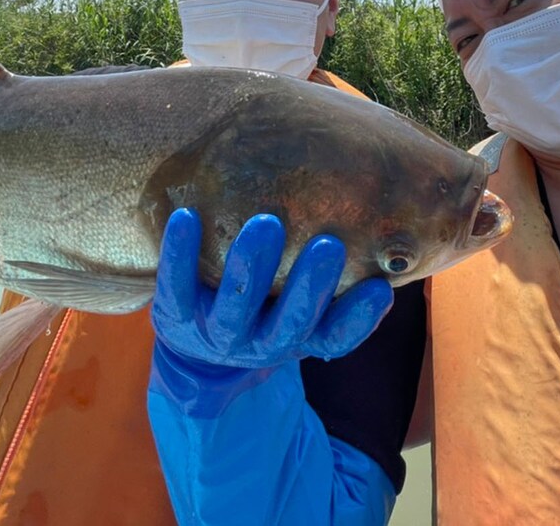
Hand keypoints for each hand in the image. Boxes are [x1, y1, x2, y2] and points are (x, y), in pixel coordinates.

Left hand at [152, 209, 393, 371]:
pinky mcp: (174, 316)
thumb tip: (384, 234)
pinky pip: (175, 285)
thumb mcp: (302, 304)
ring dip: (251, 267)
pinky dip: (179, 253)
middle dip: (309, 286)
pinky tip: (185, 216)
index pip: (336, 337)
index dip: (359, 319)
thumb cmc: (267, 306)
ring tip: (265, 225)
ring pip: (237, 306)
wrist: (196, 344)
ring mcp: (217, 332)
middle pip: (290, 322)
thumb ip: (337, 280)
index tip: (381, 287)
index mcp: (298, 339)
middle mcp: (262, 342)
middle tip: (327, 245)